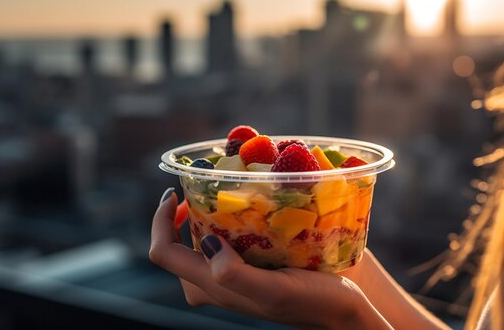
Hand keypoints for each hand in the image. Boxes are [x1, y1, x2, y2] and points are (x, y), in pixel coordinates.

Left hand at [149, 188, 391, 328]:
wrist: (344, 313)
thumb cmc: (313, 301)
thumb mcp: (273, 291)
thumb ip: (234, 273)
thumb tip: (206, 242)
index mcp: (213, 287)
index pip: (162, 252)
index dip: (160, 220)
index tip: (176, 191)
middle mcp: (218, 284)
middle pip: (176, 248)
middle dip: (179, 216)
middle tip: (200, 189)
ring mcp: (234, 279)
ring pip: (199, 246)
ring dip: (200, 219)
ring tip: (219, 196)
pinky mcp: (253, 271)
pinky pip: (224, 247)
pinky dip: (224, 225)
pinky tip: (248, 212)